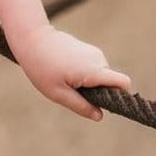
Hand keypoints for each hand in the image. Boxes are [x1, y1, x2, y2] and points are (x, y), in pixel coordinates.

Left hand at [11, 24, 131, 121]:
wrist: (32, 38)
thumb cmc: (42, 67)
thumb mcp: (58, 93)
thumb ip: (80, 106)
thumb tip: (99, 116)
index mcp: (94, 71)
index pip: (123, 83)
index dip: (121, 96)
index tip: (107, 104)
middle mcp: (98, 59)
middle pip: (110, 83)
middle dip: (98, 92)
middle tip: (73, 92)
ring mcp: (94, 53)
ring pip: (100, 76)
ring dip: (88, 83)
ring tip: (65, 79)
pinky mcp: (88, 50)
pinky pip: (93, 68)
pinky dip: (83, 74)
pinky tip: (64, 70)